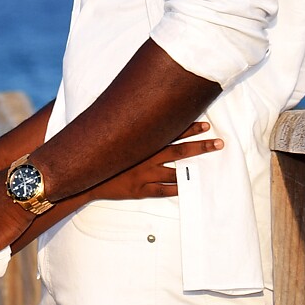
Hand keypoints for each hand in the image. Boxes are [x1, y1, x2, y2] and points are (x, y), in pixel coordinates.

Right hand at [93, 121, 224, 199]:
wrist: (86, 178)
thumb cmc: (102, 157)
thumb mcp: (114, 138)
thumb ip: (129, 128)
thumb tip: (142, 113)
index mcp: (142, 144)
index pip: (171, 133)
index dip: (189, 128)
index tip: (206, 125)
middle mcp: (146, 158)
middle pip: (180, 151)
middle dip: (201, 146)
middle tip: (219, 143)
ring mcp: (145, 176)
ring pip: (175, 173)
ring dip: (193, 169)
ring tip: (209, 166)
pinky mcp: (140, 190)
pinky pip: (163, 191)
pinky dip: (176, 189)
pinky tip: (189, 188)